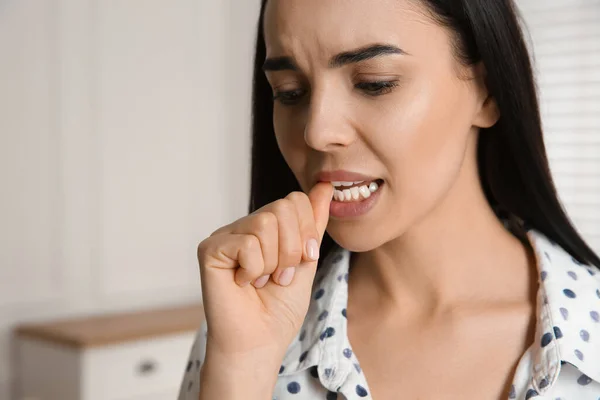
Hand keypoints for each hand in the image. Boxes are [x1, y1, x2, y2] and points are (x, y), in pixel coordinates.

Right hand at [197, 182, 333, 366]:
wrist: (259, 343)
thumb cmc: (279, 309)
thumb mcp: (306, 261)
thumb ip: (313, 223)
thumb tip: (325, 186)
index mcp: (267, 227)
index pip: (295, 200)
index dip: (307, 231)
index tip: (304, 259)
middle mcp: (244, 226)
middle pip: (283, 207)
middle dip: (293, 249)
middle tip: (281, 276)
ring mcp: (226, 236)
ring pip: (265, 223)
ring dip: (274, 262)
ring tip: (263, 281)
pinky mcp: (210, 249)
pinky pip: (247, 243)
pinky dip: (254, 270)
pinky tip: (243, 284)